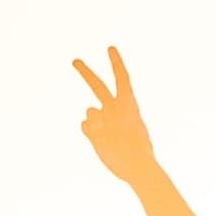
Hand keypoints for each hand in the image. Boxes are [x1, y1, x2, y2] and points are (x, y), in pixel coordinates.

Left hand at [73, 45, 154, 182]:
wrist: (140, 167)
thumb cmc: (141, 151)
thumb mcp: (135, 128)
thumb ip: (114, 115)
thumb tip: (88, 110)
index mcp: (130, 106)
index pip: (122, 79)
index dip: (116, 63)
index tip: (110, 47)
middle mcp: (115, 108)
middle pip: (97, 85)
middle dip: (85, 72)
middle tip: (75, 61)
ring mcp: (103, 120)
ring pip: (90, 111)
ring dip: (96, 120)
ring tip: (110, 136)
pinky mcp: (93, 132)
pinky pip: (84, 125)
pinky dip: (90, 132)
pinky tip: (102, 141)